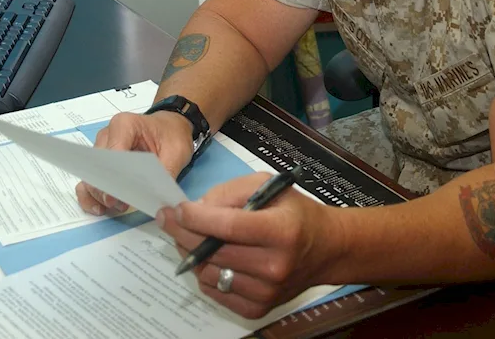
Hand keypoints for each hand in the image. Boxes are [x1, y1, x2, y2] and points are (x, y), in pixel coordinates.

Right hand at [76, 110, 193, 214]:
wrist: (171, 128)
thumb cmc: (172, 135)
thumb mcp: (177, 151)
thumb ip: (165, 172)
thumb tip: (155, 196)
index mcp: (124, 125)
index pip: (112, 152)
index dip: (112, 175)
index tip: (117, 196)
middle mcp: (107, 135)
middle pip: (97, 165)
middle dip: (105, 188)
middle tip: (120, 205)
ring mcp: (102, 149)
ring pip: (91, 175)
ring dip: (99, 194)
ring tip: (117, 207)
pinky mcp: (102, 162)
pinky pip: (90, 180)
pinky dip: (93, 196)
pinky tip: (102, 209)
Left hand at [157, 173, 334, 319]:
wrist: (327, 250)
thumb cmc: (296, 213)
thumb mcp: (269, 186)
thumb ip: (231, 193)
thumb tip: (195, 210)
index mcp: (282, 231)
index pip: (228, 226)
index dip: (196, 218)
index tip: (176, 209)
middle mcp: (275, 265)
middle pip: (213, 251)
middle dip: (183, 233)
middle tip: (168, 219)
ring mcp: (266, 292)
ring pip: (208, 273)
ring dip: (191, 254)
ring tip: (190, 237)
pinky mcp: (258, 309)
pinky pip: (215, 292)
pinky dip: (204, 273)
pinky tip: (208, 258)